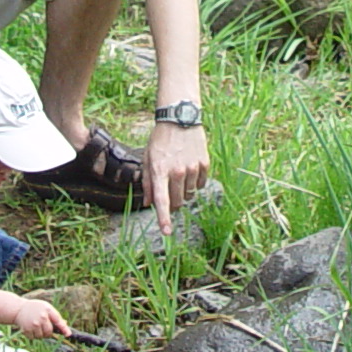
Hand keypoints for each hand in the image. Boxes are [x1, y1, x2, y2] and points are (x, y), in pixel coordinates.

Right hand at [12, 296, 70, 338]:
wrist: (18, 309)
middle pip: (49, 332)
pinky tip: (31, 328)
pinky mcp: (27, 330)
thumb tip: (65, 324)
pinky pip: (34, 338)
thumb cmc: (35, 308)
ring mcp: (33, 324)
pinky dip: (33, 335)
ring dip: (40, 334)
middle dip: (48, 332)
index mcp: (47, 310)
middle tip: (44, 327)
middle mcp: (41, 318)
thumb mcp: (46, 307)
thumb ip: (55, 316)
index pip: (58, 321)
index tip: (68, 334)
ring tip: (36, 326)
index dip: (64, 328)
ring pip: (41, 336)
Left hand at [145, 122, 209, 237]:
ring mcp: (192, 168)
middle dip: (173, 203)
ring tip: (178, 174)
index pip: (162, 200)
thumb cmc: (160, 139)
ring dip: (183, 191)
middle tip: (169, 191)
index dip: (164, 218)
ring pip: (189, 194)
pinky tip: (189, 170)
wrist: (180, 118)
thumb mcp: (148, 158)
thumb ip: (147, 182)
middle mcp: (177, 171)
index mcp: (160, 170)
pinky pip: (200, 184)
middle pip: (177, 202)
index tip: (166, 233)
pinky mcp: (204, 164)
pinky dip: (194, 183)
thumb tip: (148, 203)